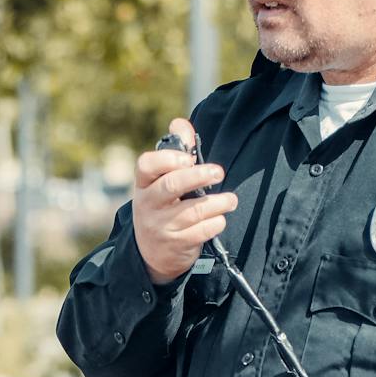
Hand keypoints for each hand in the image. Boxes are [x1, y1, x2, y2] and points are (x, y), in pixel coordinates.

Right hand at [132, 118, 238, 284]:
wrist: (152, 254)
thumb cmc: (163, 206)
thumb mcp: (161, 181)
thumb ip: (175, 150)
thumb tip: (180, 123)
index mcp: (144, 184)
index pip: (147, 165)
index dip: (168, 158)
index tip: (189, 158)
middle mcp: (148, 204)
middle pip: (172, 185)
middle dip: (198, 176)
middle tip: (218, 172)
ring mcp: (161, 226)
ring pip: (193, 211)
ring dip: (217, 203)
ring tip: (231, 200)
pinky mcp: (176, 244)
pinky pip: (201, 231)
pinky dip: (215, 223)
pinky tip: (220, 219)